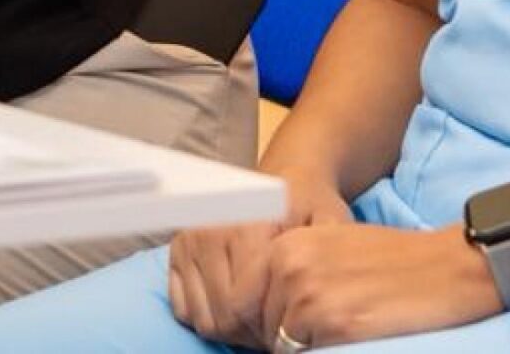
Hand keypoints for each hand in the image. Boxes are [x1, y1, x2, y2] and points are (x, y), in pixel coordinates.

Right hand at [167, 168, 351, 346]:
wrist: (284, 176)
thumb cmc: (310, 207)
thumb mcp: (331, 224)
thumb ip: (329, 257)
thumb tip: (321, 296)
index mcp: (248, 226)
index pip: (244, 306)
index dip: (269, 330)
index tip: (289, 328)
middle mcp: (210, 230)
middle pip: (223, 316)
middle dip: (252, 333)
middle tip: (275, 326)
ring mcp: (189, 240)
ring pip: (202, 317)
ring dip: (229, 327)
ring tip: (257, 315)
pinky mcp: (177, 249)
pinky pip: (182, 308)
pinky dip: (207, 316)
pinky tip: (232, 305)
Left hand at [260, 222, 500, 348]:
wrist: (449, 265)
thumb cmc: (393, 261)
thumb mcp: (328, 249)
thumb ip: (291, 273)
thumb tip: (258, 315)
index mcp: (283, 247)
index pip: (244, 303)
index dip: (263, 324)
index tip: (287, 330)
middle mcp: (288, 268)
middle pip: (262, 327)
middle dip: (284, 338)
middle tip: (328, 328)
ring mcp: (309, 297)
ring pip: (283, 346)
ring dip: (306, 347)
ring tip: (346, 329)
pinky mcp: (336, 325)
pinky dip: (327, 353)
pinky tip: (356, 337)